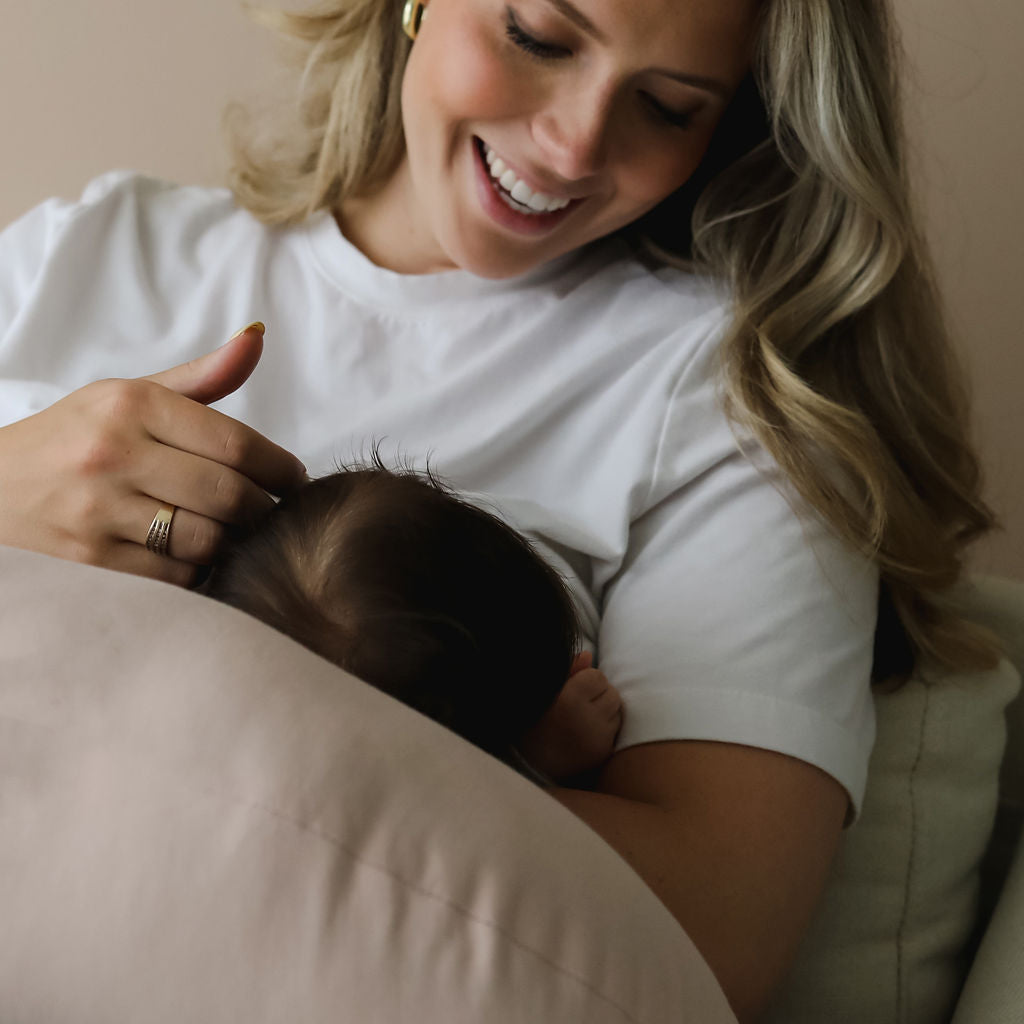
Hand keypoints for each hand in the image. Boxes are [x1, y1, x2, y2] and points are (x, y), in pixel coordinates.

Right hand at [0, 325, 305, 584]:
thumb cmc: (74, 440)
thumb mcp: (127, 397)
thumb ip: (201, 378)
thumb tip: (258, 338)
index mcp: (130, 405)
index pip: (236, 443)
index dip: (279, 468)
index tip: (293, 480)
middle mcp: (112, 453)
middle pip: (229, 496)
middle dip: (261, 510)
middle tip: (267, 512)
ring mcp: (97, 510)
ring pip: (207, 540)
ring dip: (229, 543)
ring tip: (227, 533)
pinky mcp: (88, 560)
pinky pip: (175, 576)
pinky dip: (194, 571)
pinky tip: (188, 556)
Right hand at [518, 652, 623, 781]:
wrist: (528, 763)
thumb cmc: (532, 720)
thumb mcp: (544, 691)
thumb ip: (568, 671)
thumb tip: (588, 654)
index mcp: (568, 702)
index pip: (598, 676)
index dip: (585, 679)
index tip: (570, 689)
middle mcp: (586, 722)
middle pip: (612, 693)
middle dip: (599, 695)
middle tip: (577, 704)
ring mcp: (597, 741)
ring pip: (617, 712)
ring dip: (605, 712)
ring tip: (581, 719)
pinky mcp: (603, 755)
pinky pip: (615, 732)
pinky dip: (605, 730)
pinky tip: (585, 734)